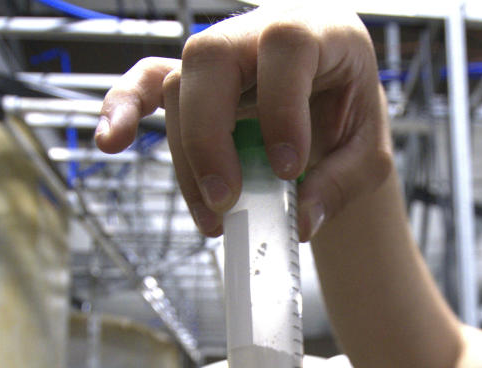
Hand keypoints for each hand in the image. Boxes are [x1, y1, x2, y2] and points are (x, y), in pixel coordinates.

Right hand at [94, 3, 392, 240]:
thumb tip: (300, 222)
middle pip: (211, 60)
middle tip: (228, 200)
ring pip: (178, 86)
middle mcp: (260, 32)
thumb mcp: (369, 155)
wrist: (338, 106)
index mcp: (319, 32)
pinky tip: (112, 142)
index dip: (280, 106)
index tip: (287, 168)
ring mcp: (222, 54)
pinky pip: (146, 81)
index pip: (286, 47)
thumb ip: (341, 185)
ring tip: (215, 217)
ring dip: (187, 158)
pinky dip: (124, 108)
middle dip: (211, 136)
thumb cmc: (352, 117)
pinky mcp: (194, 81)